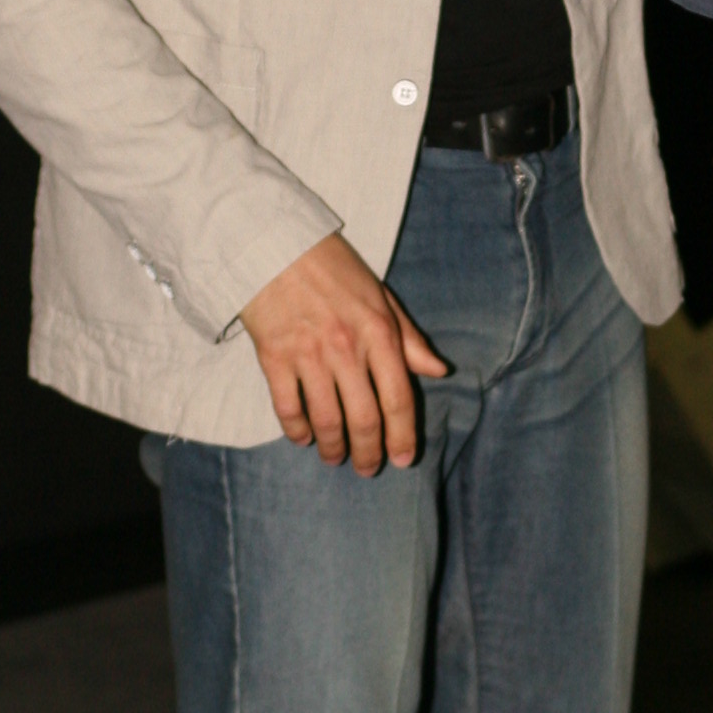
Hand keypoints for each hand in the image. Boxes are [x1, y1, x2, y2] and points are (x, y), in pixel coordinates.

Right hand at [239, 233, 448, 471]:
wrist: (275, 243)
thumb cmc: (332, 269)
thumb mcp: (380, 297)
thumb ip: (409, 338)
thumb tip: (438, 371)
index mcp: (379, 332)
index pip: (399, 398)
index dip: (403, 436)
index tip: (404, 459)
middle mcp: (347, 348)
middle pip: (365, 418)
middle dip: (369, 453)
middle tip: (367, 469)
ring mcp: (309, 355)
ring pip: (327, 420)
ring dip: (333, 447)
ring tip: (335, 457)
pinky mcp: (274, 357)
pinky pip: (288, 408)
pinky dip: (297, 430)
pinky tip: (303, 438)